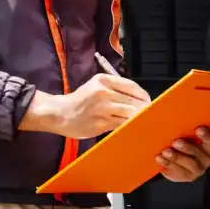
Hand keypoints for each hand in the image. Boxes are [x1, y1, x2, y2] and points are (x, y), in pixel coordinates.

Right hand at [20, 74, 149, 137]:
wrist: (60, 113)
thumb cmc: (81, 101)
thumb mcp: (95, 86)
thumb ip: (115, 89)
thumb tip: (139, 99)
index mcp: (103, 80)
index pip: (132, 86)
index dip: (143, 95)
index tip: (149, 102)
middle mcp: (103, 92)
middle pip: (133, 101)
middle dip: (144, 109)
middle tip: (150, 114)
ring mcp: (102, 109)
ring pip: (130, 113)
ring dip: (139, 119)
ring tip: (143, 122)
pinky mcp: (101, 123)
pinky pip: (121, 125)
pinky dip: (129, 126)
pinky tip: (132, 128)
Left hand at [156, 127, 209, 182]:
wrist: (175, 162)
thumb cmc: (182, 146)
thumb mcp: (185, 137)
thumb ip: (185, 132)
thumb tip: (174, 119)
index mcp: (207, 147)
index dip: (206, 136)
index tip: (198, 129)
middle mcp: (204, 160)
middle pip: (199, 154)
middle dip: (188, 148)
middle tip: (176, 142)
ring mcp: (196, 170)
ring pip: (189, 165)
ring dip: (177, 157)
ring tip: (165, 152)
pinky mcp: (185, 176)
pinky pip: (177, 172)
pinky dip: (167, 164)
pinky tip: (160, 159)